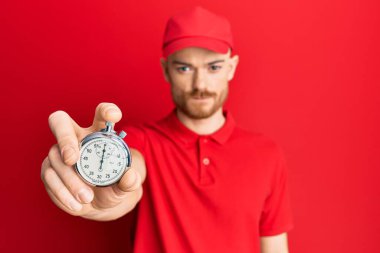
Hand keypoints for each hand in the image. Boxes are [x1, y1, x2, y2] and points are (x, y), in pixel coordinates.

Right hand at [41, 103, 143, 220]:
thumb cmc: (112, 187)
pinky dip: (62, 192)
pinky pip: (49, 176)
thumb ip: (130, 181)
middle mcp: (75, 137)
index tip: (114, 116)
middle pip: (59, 121)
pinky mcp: (49, 169)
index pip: (101, 113)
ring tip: (87, 198)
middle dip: (64, 138)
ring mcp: (58, 152)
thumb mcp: (125, 186)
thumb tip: (130, 177)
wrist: (97, 204)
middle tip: (73, 158)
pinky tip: (77, 205)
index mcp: (99, 134)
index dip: (106, 110)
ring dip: (70, 179)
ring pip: (55, 157)